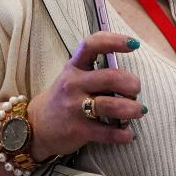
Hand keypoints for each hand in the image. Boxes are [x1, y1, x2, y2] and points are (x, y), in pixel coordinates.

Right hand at [27, 32, 145, 160]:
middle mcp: (73, 84)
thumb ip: (97, 70)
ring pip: (110, 105)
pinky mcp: (76, 130)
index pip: (92, 45)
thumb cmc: (65, 96)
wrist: (35, 126)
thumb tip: (130, 76)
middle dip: (131, 83)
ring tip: (139, 111)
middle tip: (136, 89)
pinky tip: (128, 134)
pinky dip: (122, 134)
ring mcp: (73, 107)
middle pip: (109, 78)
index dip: (115, 41)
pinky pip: (105, 132)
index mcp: (74, 67)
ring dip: (131, 109)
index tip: (134, 44)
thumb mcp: (74, 76)